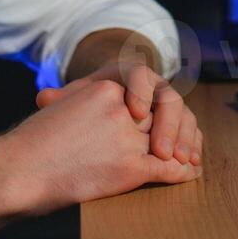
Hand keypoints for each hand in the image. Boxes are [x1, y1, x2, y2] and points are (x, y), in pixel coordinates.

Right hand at [1, 78, 200, 215]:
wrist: (17, 171)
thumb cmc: (31, 144)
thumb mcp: (62, 106)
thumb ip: (77, 100)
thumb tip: (56, 99)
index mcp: (106, 88)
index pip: (149, 91)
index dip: (162, 107)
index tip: (163, 119)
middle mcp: (120, 109)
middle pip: (163, 114)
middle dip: (178, 129)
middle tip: (184, 144)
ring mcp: (126, 138)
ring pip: (169, 140)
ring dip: (184, 150)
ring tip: (189, 160)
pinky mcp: (130, 167)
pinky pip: (167, 169)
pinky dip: (182, 173)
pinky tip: (189, 174)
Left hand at [37, 55, 202, 167]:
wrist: (102, 113)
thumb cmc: (85, 108)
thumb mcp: (76, 100)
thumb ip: (65, 99)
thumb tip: (44, 97)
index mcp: (128, 74)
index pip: (140, 74)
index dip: (141, 92)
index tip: (136, 114)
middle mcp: (154, 85)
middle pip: (168, 97)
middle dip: (169, 125)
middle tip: (162, 152)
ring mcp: (169, 104)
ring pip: (185, 114)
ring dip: (185, 138)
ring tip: (181, 160)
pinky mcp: (177, 123)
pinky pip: (191, 131)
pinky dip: (193, 146)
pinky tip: (192, 164)